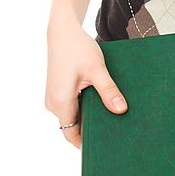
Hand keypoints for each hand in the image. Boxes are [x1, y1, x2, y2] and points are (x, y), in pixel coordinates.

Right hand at [45, 22, 127, 148]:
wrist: (63, 31)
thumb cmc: (78, 48)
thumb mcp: (97, 69)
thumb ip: (108, 91)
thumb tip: (121, 110)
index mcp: (60, 102)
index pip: (72, 135)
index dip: (88, 142)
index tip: (106, 145)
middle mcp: (53, 103)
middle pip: (73, 126)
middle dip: (92, 127)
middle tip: (114, 127)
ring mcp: (53, 96)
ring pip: (72, 114)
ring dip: (88, 114)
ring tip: (109, 110)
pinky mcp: (57, 89)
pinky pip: (71, 104)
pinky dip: (84, 104)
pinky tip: (99, 97)